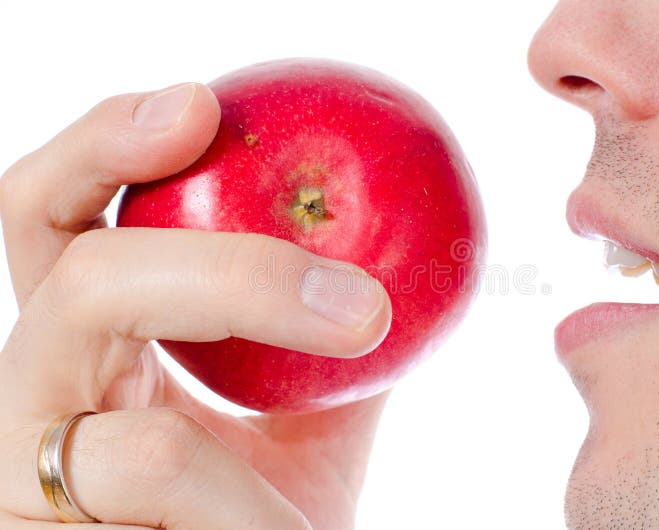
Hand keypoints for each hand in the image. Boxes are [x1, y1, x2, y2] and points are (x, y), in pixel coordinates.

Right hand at [0, 83, 391, 529]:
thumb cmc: (271, 520)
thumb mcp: (309, 421)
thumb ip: (329, 339)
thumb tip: (404, 254)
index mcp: (95, 352)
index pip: (66, 227)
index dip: (108, 150)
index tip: (202, 101)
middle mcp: (43, 400)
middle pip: (62, 267)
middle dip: (157, 198)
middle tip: (232, 142)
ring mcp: (29, 479)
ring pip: (101, 369)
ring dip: (244, 302)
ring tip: (364, 319)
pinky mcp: (46, 527)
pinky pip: (148, 477)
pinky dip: (246, 492)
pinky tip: (293, 518)